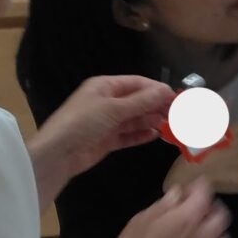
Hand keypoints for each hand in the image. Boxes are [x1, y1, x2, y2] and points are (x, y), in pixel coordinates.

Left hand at [29, 74, 172, 209]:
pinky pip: (128, 135)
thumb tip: (165, 91)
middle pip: (137, 101)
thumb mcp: (113, 108)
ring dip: (151, 120)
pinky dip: (141, 135)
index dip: (157, 89)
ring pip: (134, 119)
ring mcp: (107, 122)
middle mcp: (107, 102)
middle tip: (179, 113)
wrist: (58, 153)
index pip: (137, 83)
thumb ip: (141, 101)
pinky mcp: (107, 140)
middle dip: (156, 106)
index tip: (176, 97)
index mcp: (105, 86)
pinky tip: (155, 136)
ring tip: (171, 124)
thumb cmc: (83, 123)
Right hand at [94, 181, 230, 237]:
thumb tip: (178, 194)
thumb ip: (164, 205)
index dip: (199, 186)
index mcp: (186, 219)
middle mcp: (201, 236)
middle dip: (211, 206)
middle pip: (221, 215)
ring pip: (222, 236)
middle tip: (195, 206)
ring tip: (198, 227)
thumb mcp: (141, 220)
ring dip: (213, 227)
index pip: (205, 194)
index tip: (189, 187)